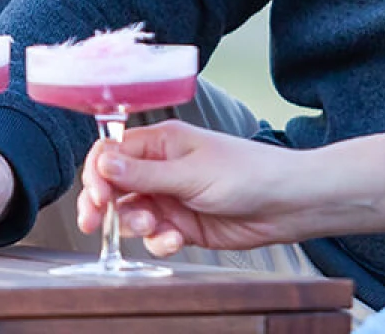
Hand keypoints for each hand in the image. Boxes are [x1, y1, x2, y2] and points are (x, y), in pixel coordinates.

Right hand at [77, 121, 384, 256]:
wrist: (288, 203)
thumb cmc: (249, 173)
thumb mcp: (191, 172)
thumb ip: (144, 174)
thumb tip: (102, 164)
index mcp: (163, 143)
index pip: (112, 153)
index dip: (97, 174)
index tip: (96, 195)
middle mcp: (162, 169)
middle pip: (114, 187)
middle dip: (103, 205)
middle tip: (96, 220)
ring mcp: (171, 198)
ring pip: (131, 215)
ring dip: (135, 224)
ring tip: (156, 226)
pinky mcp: (183, 225)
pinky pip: (155, 237)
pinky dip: (159, 241)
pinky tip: (175, 240)